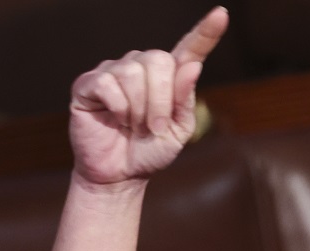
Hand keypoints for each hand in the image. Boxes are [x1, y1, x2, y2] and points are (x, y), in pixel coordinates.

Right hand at [68, 7, 227, 187]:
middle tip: (154, 127)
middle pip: (159, 61)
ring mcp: (113, 72)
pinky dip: (118, 107)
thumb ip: (185, 100)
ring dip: (138, 109)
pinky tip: (115, 119)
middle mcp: (140, 67)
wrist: (120, 175)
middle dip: (161, 101)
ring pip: (133, 72)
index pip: (189, 49)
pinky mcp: (88, 83)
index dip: (205, 33)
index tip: (221, 15)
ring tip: (133, 126)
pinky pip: (108, 84)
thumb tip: (192, 67)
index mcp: (167, 78)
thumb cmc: (149, 151)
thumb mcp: (178, 131)